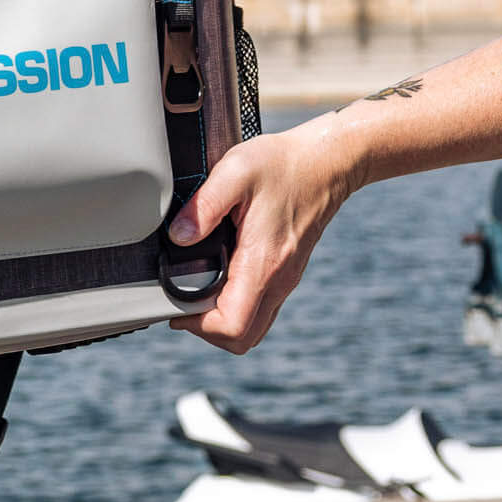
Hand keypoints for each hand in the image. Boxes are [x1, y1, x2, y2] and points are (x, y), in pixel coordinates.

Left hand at [165, 116, 362, 351]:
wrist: (326, 163)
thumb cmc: (282, 164)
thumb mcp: (234, 172)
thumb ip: (203, 206)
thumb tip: (178, 236)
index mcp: (264, 263)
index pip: (233, 326)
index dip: (199, 327)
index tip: (175, 306)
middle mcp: (279, 280)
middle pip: (243, 338)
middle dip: (207, 331)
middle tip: (179, 301)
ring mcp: (285, 279)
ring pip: (253, 326)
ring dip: (221, 321)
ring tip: (192, 290)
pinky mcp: (286, 272)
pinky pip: (260, 307)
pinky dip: (234, 306)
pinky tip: (215, 278)